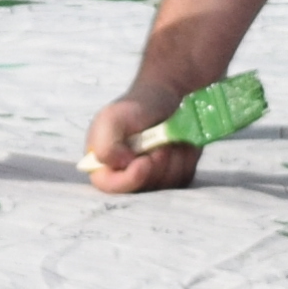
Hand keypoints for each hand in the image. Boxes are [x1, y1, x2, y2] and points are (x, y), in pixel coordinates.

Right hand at [80, 90, 204, 197]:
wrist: (169, 98)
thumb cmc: (135, 107)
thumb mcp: (112, 117)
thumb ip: (105, 145)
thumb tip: (120, 165)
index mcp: (103, 165)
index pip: (109, 186)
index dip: (129, 180)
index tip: (145, 161)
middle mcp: (125, 177)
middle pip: (141, 190)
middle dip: (156, 164)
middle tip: (160, 141)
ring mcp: (151, 180)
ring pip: (165, 186)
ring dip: (172, 159)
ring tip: (168, 137)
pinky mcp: (174, 178)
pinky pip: (182, 179)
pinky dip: (184, 159)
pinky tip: (179, 143)